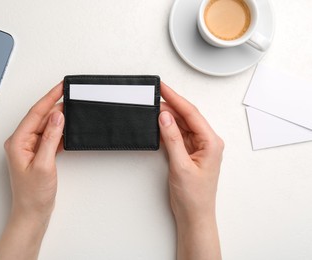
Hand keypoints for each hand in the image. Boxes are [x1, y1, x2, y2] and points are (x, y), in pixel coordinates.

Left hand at [0, 82, 64, 259]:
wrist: (32, 212)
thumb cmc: (33, 194)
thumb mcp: (44, 164)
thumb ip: (50, 138)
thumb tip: (56, 116)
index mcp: (17, 141)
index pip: (35, 113)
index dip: (50, 97)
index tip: (61, 86)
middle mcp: (21, 142)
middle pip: (40, 117)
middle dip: (56, 106)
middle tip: (72, 97)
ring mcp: (29, 148)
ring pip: (46, 126)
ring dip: (58, 119)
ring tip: (72, 110)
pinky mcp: (38, 154)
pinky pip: (49, 136)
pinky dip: (59, 132)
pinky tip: (67, 129)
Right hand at [159, 82, 222, 259]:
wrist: (194, 215)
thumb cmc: (194, 196)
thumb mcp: (181, 165)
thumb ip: (173, 139)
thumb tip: (165, 118)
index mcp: (211, 142)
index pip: (191, 113)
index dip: (175, 98)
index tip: (163, 88)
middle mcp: (207, 142)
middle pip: (187, 116)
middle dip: (170, 105)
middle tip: (154, 97)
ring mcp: (198, 147)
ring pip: (182, 125)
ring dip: (168, 117)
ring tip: (153, 108)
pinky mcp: (190, 152)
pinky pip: (179, 135)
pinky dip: (168, 129)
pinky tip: (159, 125)